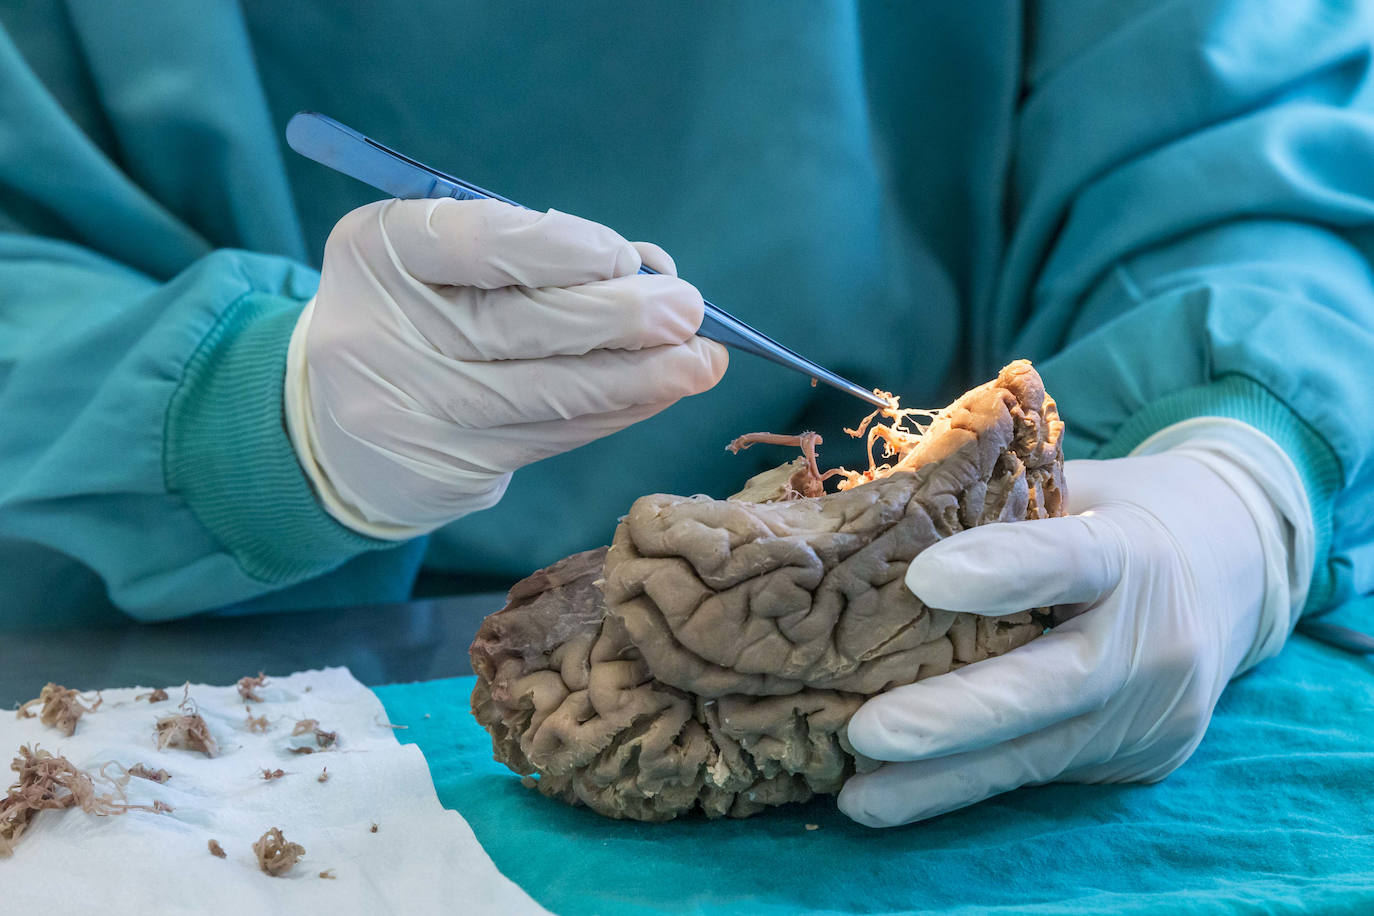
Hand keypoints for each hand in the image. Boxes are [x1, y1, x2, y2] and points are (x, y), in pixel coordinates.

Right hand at [284, 198, 726, 536]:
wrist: (333, 419)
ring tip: (702, 361)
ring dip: (641, 379)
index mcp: (378, 252)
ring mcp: (414, 410)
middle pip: (521, 327)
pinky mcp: (450, 468)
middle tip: (689, 310)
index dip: (557, 250)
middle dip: (622, 318)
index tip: (624, 257)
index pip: (473, 243)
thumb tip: (648, 268)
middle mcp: (384, 334)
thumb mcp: (439, 257)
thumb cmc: (413, 310)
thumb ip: (532, 249)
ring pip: (550, 395)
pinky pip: (554, 436)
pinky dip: (616, 412)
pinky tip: (661, 393)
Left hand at [838, 428, 1309, 827]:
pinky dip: (965, 783)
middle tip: (867, 731)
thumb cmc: (1115, 514)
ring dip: (938, 780)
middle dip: (953, 717)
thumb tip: (875, 518)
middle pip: (1049, 687)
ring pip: (1035, 754)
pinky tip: (895, 796)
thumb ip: (998, 505)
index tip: (922, 579)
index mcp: (1135, 552)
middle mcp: (1154, 642)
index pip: (1068, 560)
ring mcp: (1152, 713)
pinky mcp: (1140, 760)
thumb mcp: (1075, 488)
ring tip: (858, 798)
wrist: (1233, 570)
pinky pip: (1041, 772)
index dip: (999, 571)